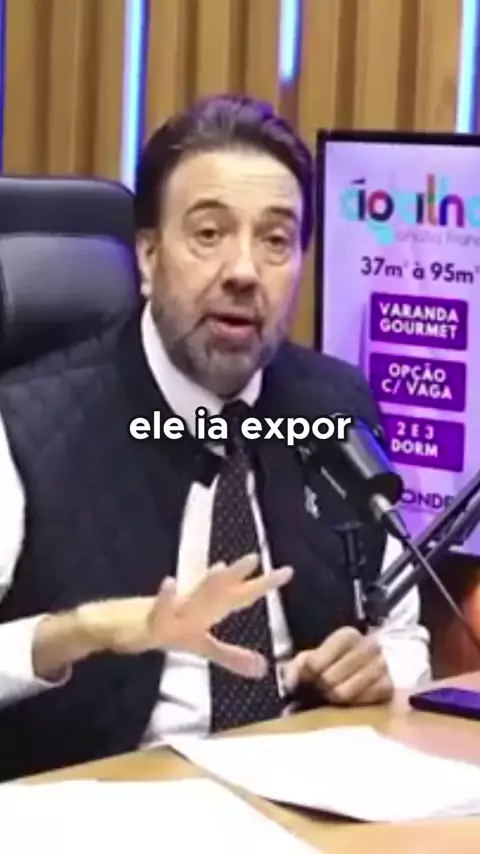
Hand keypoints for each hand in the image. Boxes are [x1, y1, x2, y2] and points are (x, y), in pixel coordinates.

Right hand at [76, 553, 292, 677]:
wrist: (120, 627)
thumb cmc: (166, 629)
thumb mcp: (201, 646)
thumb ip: (231, 655)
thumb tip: (263, 668)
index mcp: (208, 611)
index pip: (240, 596)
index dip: (263, 585)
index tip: (288, 571)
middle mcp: (194, 606)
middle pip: (220, 591)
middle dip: (238, 576)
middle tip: (255, 557)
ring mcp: (173, 612)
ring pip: (192, 597)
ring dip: (206, 583)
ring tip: (221, 567)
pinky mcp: (149, 621)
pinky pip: (158, 610)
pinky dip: (164, 598)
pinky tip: (169, 583)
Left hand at [283, 626, 392, 705]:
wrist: (354, 676)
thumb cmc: (330, 666)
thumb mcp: (309, 660)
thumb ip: (297, 667)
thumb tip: (295, 680)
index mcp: (348, 635)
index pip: (319, 660)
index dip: (309, 674)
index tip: (306, 680)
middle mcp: (369, 646)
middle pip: (331, 678)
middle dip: (321, 688)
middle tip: (320, 691)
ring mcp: (382, 666)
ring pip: (346, 692)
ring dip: (334, 698)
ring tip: (332, 696)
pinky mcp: (388, 687)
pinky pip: (362, 702)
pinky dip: (352, 704)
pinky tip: (349, 701)